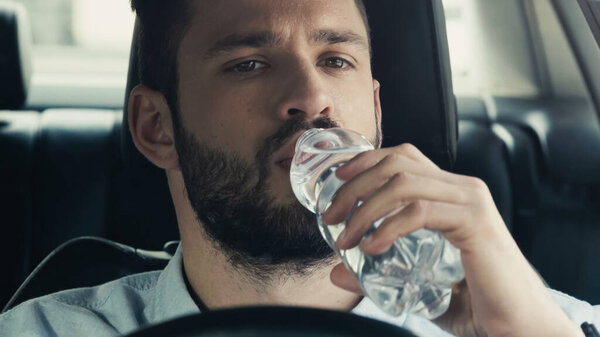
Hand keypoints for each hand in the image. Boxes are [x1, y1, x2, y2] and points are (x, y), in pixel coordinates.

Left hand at [323, 144, 581, 336]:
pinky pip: (420, 212)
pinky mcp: (475, 221)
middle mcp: (462, 188)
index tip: (336, 181)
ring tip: (345, 238)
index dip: (365, 161)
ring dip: (364, 207)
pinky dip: (388, 227)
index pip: (403, 156)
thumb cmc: (474, 301)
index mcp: (451, 192)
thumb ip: (377, 274)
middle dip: (354, 185)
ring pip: (403, 182)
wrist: (518, 325)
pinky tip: (371, 247)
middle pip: (397, 163)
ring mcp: (471, 201)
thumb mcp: (416, 281)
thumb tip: (335, 272)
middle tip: (330, 217)